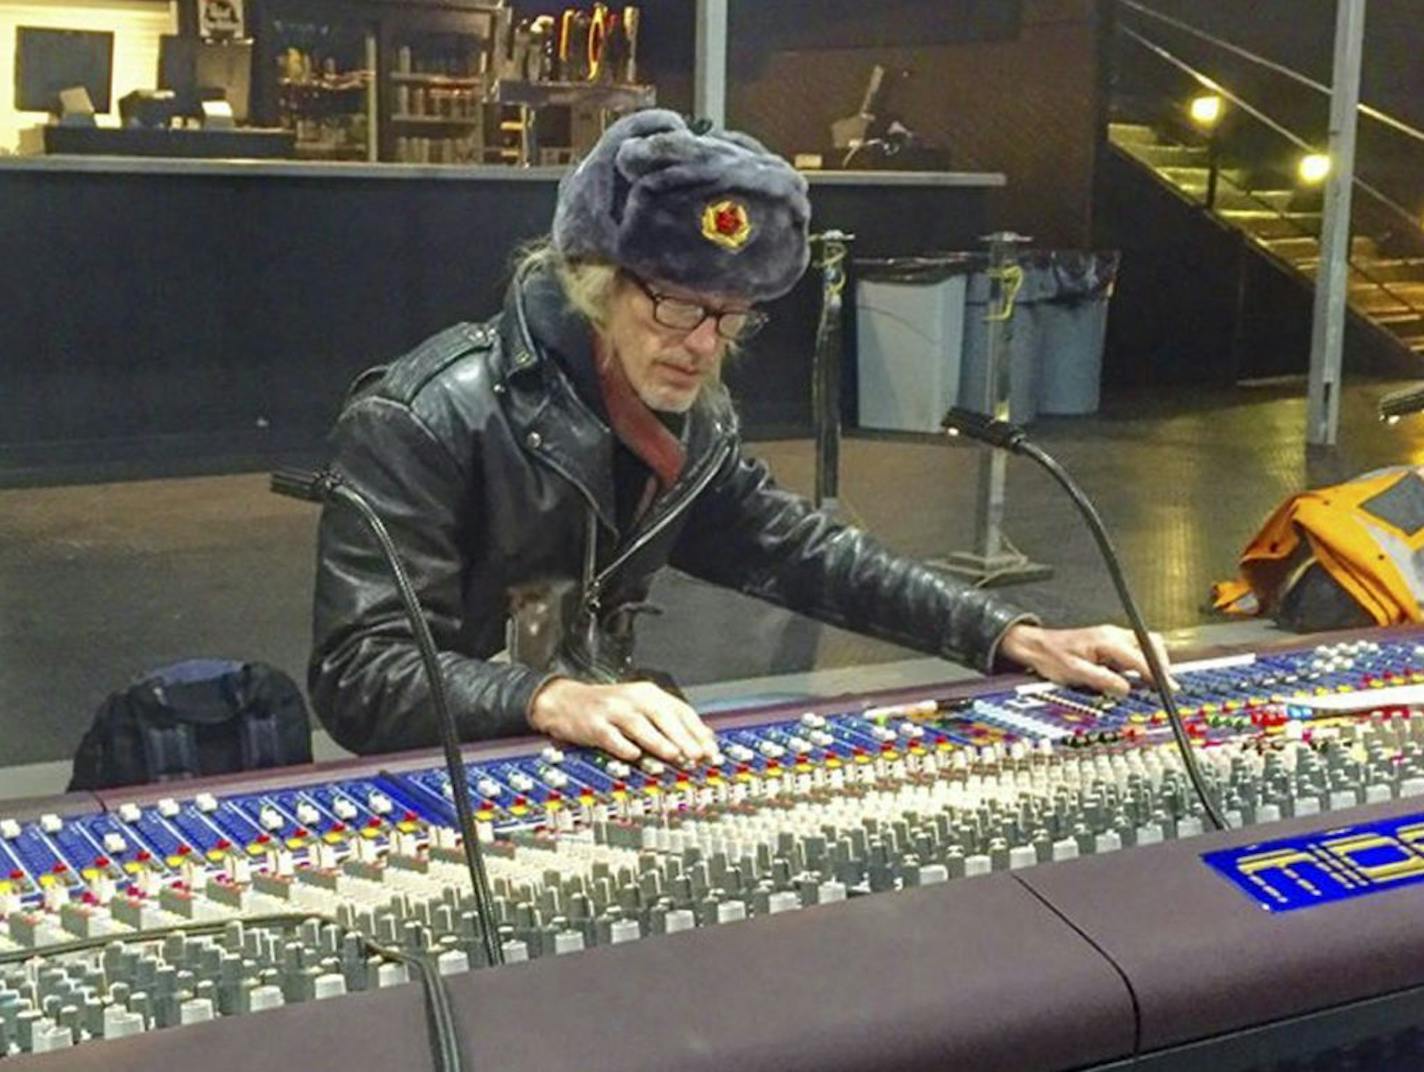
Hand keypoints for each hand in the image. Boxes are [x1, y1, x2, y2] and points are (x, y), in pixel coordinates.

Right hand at [527, 677, 717, 765]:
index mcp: (649, 694)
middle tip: (698, 755)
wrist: (565, 701)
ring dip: (659, 741)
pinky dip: (623, 747)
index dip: (698, 731)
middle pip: (663, 717)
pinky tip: (634, 756)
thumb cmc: (608, 708)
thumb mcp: (641, 707)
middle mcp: (633, 699)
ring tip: (675, 755)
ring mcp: (613, 711)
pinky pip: (611, 737)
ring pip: (640, 726)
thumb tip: (705, 738)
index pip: (680, 710)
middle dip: (683, 737)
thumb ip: (670, 721)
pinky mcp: (594, 725)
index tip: (712, 750)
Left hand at [998, 623, 1174, 697]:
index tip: (1168, 687)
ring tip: (1153, 684)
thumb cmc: (1051, 656)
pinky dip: (1141, 662)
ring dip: (1152, 663)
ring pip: (1145, 645)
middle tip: (1165, 686)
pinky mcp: (1109, 642)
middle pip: (1151, 644)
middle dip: (1161, 664)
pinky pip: (1134, 650)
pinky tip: (1136, 676)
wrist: (1036, 646)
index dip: (1156, 674)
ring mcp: (1112, 636)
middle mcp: (1113, 634)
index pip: (1140, 657)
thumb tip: (1124, 689)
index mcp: (1107, 640)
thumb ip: (1102, 680)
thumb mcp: (1075, 672)